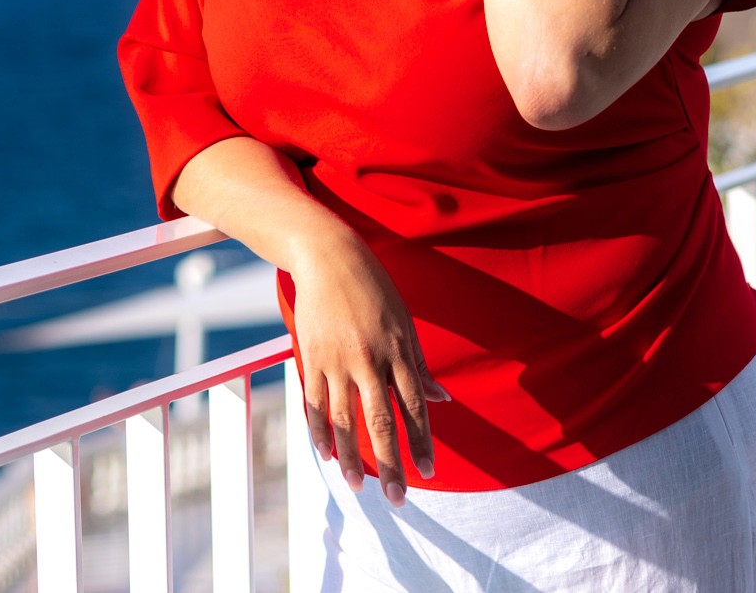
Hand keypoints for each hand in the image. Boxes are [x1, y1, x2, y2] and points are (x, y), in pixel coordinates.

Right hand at [287, 229, 448, 505]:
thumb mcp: (405, 323)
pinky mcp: (311, 357)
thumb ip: (419, 367)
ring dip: (351, 457)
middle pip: (381, 422)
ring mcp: (336, 360)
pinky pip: (315, 403)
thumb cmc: (374, 290)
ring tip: (358, 486)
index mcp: (397, 351)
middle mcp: (368, 360)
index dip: (422, 441)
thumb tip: (443, 400)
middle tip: (397, 498)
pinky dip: (320, 430)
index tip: (429, 472)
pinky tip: (327, 453)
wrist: (329, 257)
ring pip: (345, 420)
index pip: (414, 407)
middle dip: (391, 463)